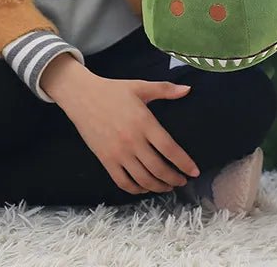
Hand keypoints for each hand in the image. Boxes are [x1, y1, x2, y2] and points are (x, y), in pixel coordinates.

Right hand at [45, 62, 199, 194]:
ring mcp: (118, 152)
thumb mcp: (140, 86)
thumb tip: (188, 89)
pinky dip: (136, 189)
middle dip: (174, 178)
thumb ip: (165, 89)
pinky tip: (145, 187)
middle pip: (158, 168)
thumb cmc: (113, 90)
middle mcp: (132, 140)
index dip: (184, 163)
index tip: (194, 171)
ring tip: (168, 185)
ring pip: (143, 179)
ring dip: (158, 186)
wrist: (82, 96)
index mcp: (144, 122)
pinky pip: (123, 182)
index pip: (169, 149)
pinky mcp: (105, 160)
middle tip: (182, 180)